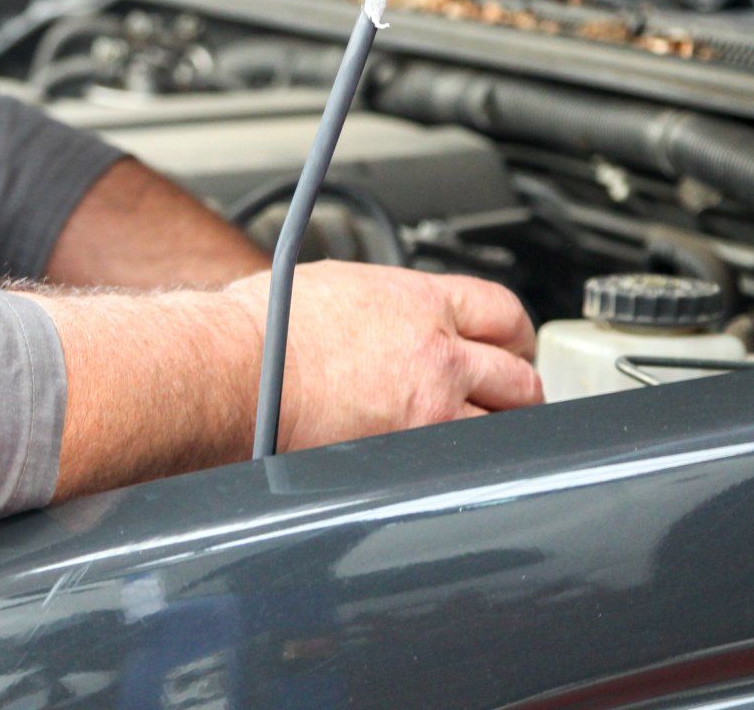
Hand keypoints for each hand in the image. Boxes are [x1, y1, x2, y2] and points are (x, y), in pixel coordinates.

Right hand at [226, 262, 540, 451]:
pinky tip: (445, 466)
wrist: (234, 371)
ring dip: (497, 433)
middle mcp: (436, 354)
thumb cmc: (264, 330)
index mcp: (419, 303)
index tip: (511, 347)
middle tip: (506, 399)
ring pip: (503, 429)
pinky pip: (461, 467)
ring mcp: (429, 411)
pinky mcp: (408, 456)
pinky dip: (461, 468)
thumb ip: (384, 302)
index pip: (503, 311)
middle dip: (519, 390)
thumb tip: (391, 314)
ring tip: (479, 438)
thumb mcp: (336, 286)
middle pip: (520, 378)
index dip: (515, 334)